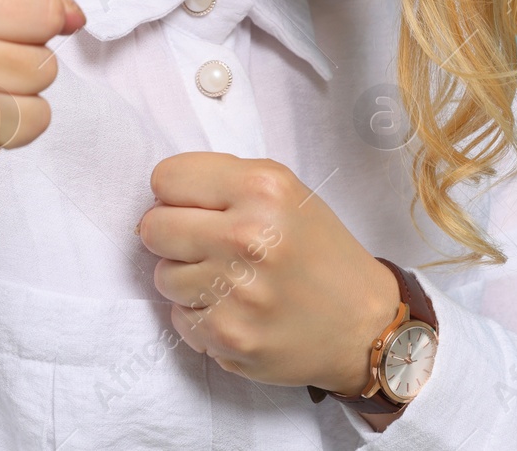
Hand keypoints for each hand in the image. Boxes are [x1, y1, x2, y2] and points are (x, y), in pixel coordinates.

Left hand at [136, 153, 401, 394]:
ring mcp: (236, 292)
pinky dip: (202, 316)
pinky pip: (179, 317)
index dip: (178, 193)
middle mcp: (248, 236)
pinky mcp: (229, 337)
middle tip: (206, 245)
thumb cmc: (320, 252)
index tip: (198, 207)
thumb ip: (225, 181)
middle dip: (173, 235)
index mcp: (263, 189)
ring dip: (188, 279)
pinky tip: (237, 311)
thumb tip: (160, 196)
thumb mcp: (287, 192)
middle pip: (153, 227)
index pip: (166, 178)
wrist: (363, 325)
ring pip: (162, 275)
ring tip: (230, 281)